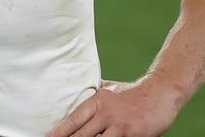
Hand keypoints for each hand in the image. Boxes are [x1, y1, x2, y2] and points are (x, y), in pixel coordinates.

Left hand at [47, 78, 181, 136]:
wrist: (161, 91)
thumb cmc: (133, 91)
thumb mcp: (109, 88)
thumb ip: (94, 95)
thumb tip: (77, 95)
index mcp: (97, 102)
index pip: (73, 119)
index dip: (59, 131)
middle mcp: (106, 114)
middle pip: (82, 134)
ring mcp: (121, 127)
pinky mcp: (135, 136)